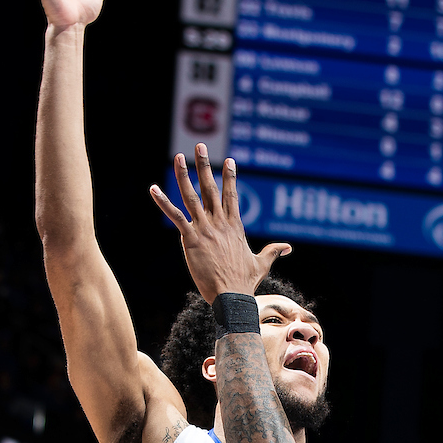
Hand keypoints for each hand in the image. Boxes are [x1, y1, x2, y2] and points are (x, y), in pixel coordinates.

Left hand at [150, 144, 290, 302]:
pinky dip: (163, 202)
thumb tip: (288, 247)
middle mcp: (219, 223)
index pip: (231, 195)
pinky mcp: (191, 239)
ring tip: (179, 156)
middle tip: (200, 146)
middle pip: (211, 188)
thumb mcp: (262, 263)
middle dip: (205, 165)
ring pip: (192, 196)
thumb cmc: (245, 282)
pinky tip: (153, 189)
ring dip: (184, 175)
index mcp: (234, 226)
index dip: (230, 176)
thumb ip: (273, 251)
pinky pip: (175, 216)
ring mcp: (205, 229)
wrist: (233, 296)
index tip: (229, 160)